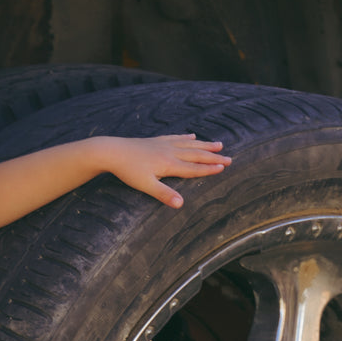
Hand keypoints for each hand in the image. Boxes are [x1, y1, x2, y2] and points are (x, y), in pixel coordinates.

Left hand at [103, 133, 230, 207]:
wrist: (112, 151)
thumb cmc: (128, 170)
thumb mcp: (146, 185)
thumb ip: (164, 194)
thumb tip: (181, 205)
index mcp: (169, 164)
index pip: (194, 168)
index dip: (209, 169)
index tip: (224, 168)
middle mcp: (170, 152)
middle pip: (196, 155)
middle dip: (213, 157)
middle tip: (230, 158)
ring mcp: (163, 144)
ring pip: (189, 144)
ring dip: (204, 145)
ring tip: (218, 144)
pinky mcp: (155, 140)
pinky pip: (175, 137)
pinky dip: (186, 137)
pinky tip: (192, 135)